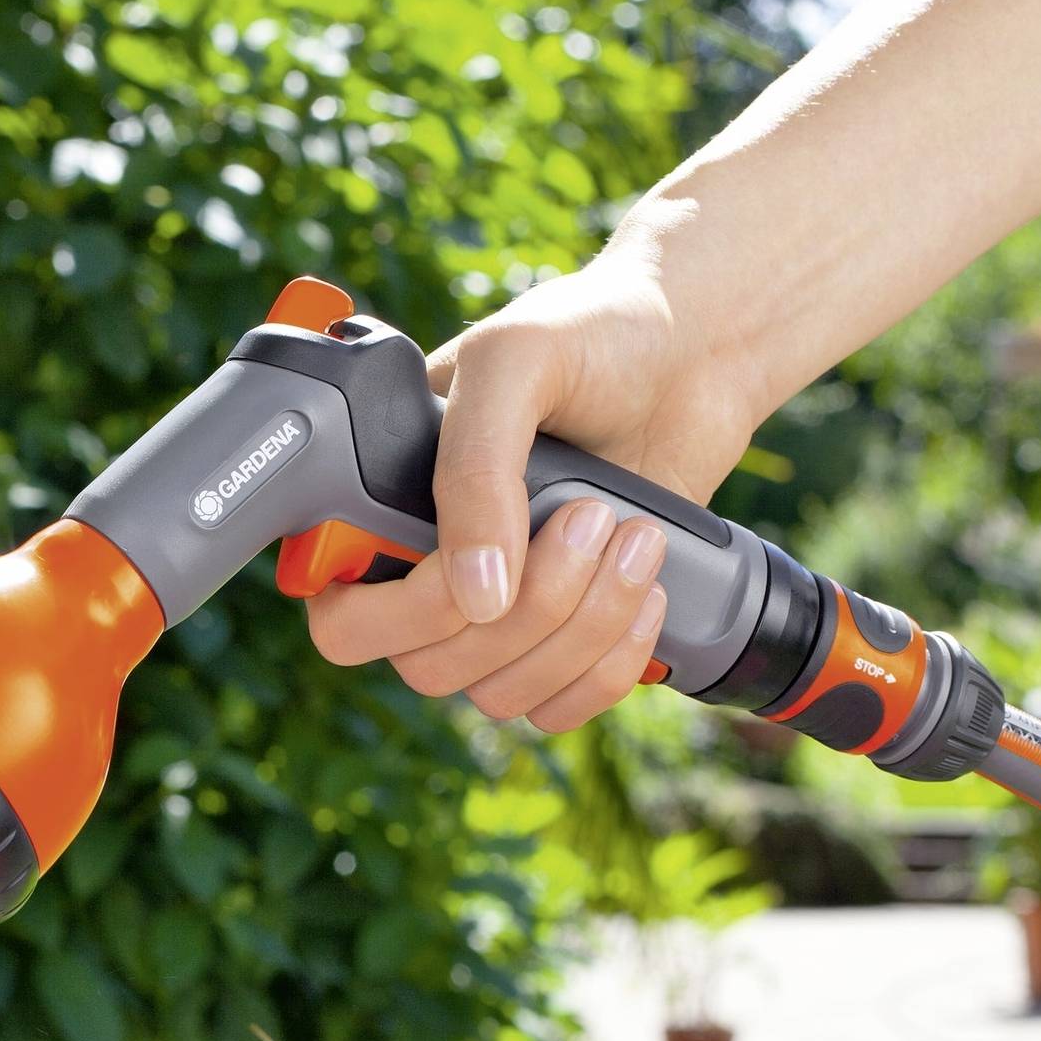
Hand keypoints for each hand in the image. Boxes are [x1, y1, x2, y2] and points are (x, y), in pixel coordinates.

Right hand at [303, 253, 764, 732]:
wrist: (696, 351)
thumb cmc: (594, 333)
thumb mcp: (515, 365)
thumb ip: (475, 468)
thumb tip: (476, 593)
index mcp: (381, 505)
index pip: (343, 617)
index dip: (406, 612)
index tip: (482, 561)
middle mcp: (426, 572)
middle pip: (431, 668)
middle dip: (529, 607)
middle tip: (588, 514)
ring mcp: (496, 613)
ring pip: (500, 693)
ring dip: (582, 626)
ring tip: (635, 533)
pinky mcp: (565, 638)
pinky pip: (556, 708)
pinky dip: (608, 665)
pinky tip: (645, 592)